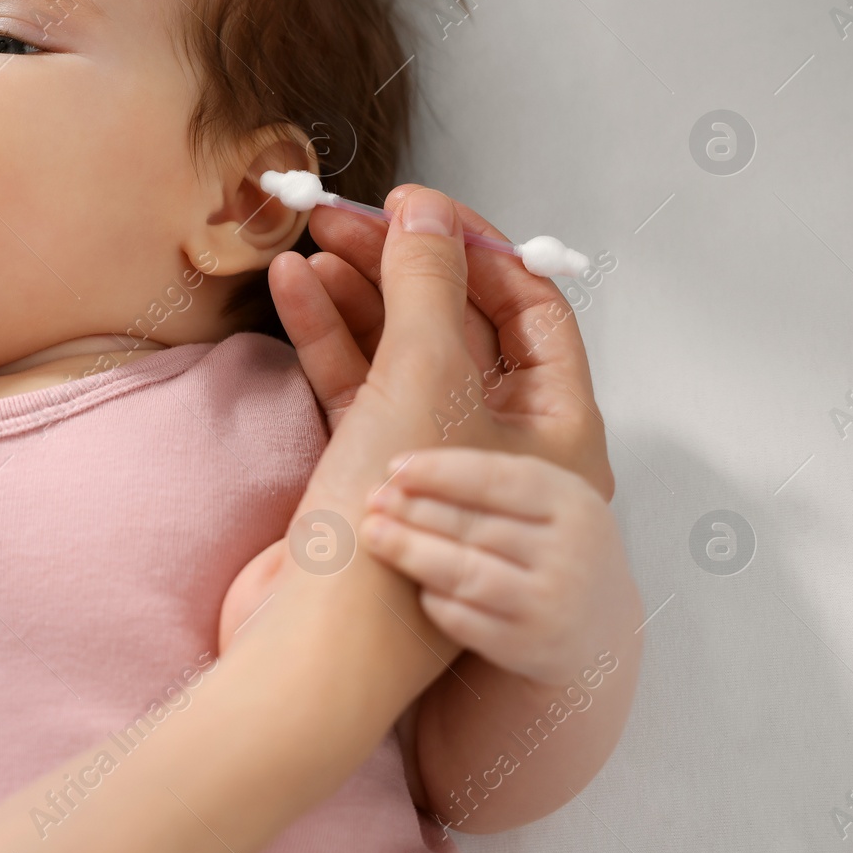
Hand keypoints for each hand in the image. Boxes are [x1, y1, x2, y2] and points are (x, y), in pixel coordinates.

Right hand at [272, 184, 613, 499]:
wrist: (321, 644)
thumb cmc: (402, 523)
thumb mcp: (424, 379)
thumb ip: (426, 286)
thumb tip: (423, 212)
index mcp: (556, 431)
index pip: (531, 312)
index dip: (476, 252)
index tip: (420, 208)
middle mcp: (502, 445)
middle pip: (458, 326)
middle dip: (402, 266)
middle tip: (346, 217)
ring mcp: (434, 463)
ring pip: (400, 354)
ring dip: (357, 296)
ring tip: (311, 246)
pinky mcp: (369, 477)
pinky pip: (359, 388)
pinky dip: (329, 338)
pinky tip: (297, 291)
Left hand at [359, 447, 640, 687]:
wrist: (599, 629)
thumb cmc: (551, 546)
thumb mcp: (549, 501)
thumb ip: (496, 476)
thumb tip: (408, 459)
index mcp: (573, 501)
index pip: (497, 478)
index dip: (440, 470)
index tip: (393, 465)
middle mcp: (572, 552)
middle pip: (476, 525)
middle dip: (415, 509)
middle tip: (372, 499)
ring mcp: (553, 604)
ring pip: (468, 574)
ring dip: (412, 552)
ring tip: (374, 535)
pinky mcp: (531, 648)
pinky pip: (466, 620)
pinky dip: (433, 599)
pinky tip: (411, 583)